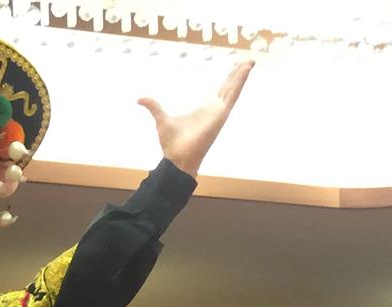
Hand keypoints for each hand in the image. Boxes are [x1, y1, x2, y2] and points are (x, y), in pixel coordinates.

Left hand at [139, 59, 252, 177]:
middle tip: (248, 60)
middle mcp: (215, 110)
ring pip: (234, 89)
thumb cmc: (172, 144)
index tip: (236, 67)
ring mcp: (220, 112)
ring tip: (251, 61)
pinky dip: (239, 82)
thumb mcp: (161, 120)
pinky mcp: (221, 114)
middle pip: (230, 87)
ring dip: (242, 75)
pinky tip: (245, 70)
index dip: (229, 79)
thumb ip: (154, 107)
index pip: (221, 90)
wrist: (177, 159)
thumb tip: (140, 100)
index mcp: (206, 109)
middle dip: (239, 74)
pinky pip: (233, 95)